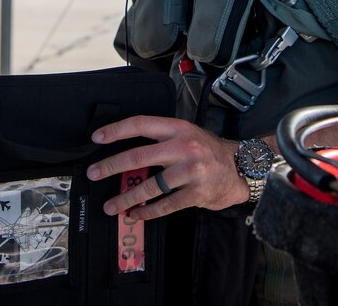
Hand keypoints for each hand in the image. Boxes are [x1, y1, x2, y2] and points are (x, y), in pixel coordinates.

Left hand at [88, 115, 248, 219]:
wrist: (243, 168)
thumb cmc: (210, 151)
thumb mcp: (187, 134)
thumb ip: (162, 139)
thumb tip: (128, 151)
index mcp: (177, 129)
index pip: (141, 124)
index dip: (116, 130)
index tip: (97, 138)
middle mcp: (183, 147)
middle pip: (139, 156)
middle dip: (111, 166)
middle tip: (94, 173)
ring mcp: (190, 171)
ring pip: (150, 185)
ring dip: (127, 197)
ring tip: (111, 205)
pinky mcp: (196, 192)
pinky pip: (166, 204)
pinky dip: (148, 211)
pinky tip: (137, 213)